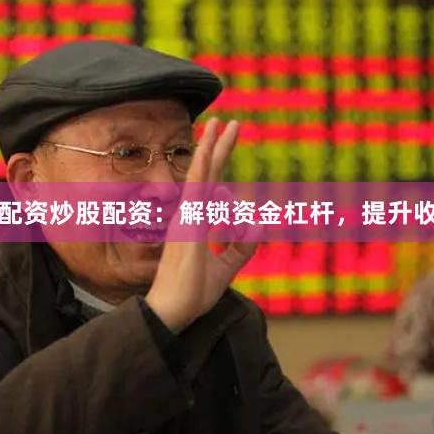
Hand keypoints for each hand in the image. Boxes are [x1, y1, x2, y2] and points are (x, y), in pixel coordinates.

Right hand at [145, 118, 257, 332]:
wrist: (175, 311)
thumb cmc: (193, 292)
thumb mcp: (227, 268)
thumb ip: (242, 247)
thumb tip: (258, 222)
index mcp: (197, 223)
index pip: (213, 186)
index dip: (220, 164)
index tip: (227, 142)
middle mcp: (190, 215)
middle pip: (208, 173)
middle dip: (220, 147)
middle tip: (231, 122)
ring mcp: (188, 217)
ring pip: (201, 174)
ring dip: (211, 147)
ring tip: (222, 123)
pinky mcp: (189, 225)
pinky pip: (196, 190)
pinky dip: (201, 168)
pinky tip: (205, 149)